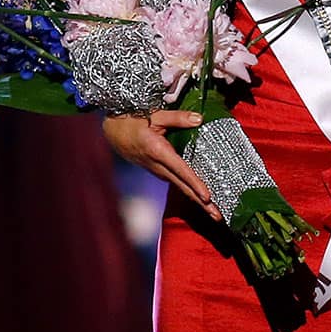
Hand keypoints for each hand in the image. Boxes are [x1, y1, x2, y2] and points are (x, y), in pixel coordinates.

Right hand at [103, 109, 222, 221]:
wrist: (112, 131)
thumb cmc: (133, 121)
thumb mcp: (156, 115)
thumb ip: (178, 118)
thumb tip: (199, 119)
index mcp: (157, 151)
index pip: (180, 171)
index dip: (194, 184)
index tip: (207, 197)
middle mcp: (157, 165)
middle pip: (182, 186)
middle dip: (200, 203)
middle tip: (217, 216)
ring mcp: (155, 170)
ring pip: (179, 186)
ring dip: (196, 199)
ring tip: (213, 210)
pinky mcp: (156, 170)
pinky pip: (174, 182)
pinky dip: (187, 190)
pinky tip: (198, 195)